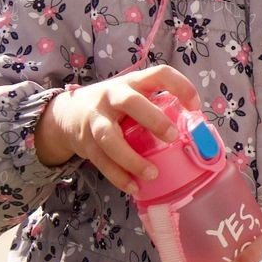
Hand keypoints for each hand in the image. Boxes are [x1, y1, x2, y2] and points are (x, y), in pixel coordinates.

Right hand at [36, 63, 201, 191]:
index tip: (195, 106)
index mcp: (132, 83)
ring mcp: (96, 120)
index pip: (159, 74)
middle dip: (153, 119)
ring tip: (152, 173)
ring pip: (110, 138)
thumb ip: (155, 108)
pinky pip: (102, 162)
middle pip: (130, 103)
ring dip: (131, 158)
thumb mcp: (131, 97)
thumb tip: (195, 133)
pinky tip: (134, 187)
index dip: (181, 86)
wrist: (66, 114)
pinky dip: (118, 176)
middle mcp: (112, 97)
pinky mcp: (85, 143)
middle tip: (172, 137)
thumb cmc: (112, 107)